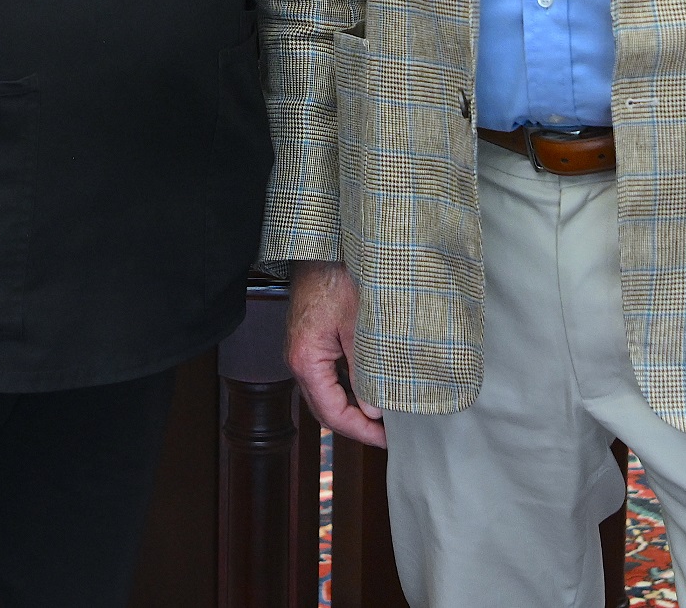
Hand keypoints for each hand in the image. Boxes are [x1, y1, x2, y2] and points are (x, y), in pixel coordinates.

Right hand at [286, 261, 385, 447]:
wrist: (321, 245)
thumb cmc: (337, 277)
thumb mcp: (358, 325)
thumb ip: (365, 370)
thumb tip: (375, 410)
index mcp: (306, 359)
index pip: (332, 413)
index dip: (360, 430)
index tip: (386, 439)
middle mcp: (297, 359)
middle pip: (324, 409)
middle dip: (356, 425)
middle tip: (387, 434)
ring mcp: (301, 350)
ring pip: (325, 394)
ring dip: (351, 408)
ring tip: (382, 414)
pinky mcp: (310, 341)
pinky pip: (325, 376)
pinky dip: (346, 388)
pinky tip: (368, 387)